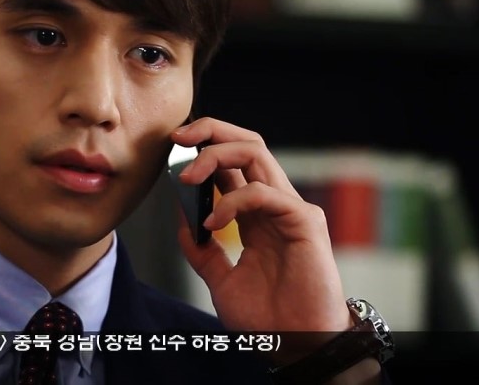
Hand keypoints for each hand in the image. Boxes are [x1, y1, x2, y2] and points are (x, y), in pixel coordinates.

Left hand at [172, 118, 354, 360]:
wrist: (296, 347)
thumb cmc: (269, 318)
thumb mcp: (220, 280)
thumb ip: (202, 251)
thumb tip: (181, 218)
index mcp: (256, 214)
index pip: (233, 162)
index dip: (204, 146)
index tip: (173, 146)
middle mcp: (274, 204)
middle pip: (247, 144)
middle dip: (211, 131)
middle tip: (179, 137)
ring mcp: (291, 209)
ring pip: (256, 153)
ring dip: (215, 156)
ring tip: (187, 177)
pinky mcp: (305, 222)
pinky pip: (263, 193)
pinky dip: (231, 201)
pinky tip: (212, 223)